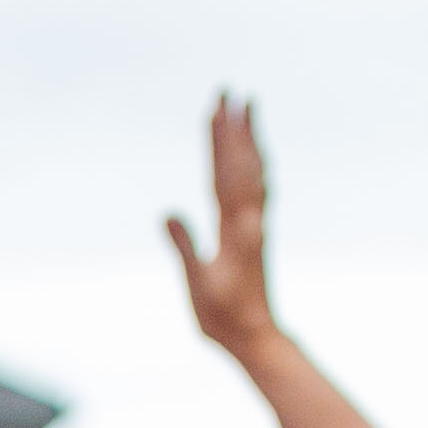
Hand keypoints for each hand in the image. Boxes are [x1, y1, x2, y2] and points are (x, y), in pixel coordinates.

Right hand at [164, 94, 281, 356]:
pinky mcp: (256, 233)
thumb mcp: (198, 285)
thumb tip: (169, 212)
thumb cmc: (223, 317)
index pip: (224, 174)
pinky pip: (259, 188)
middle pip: (241, 163)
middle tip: (228, 91)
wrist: (256, 337)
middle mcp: (249, 220)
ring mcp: (255, 224)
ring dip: (247, 138)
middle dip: (233, 126)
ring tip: (246, 106)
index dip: (219, 141)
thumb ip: (184, 248)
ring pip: (253, 171)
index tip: (215, 108)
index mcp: (234, 229)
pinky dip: (256, 163)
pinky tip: (256, 153)